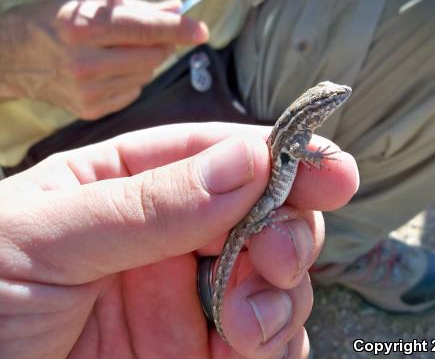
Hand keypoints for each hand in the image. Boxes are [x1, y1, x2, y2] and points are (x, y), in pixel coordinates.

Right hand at [0, 0, 207, 118]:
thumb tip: (176, 9)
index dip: (177, 29)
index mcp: (83, 28)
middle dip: (162, 42)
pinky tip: (109, 69)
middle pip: (152, 56)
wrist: (12, 58)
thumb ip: (137, 7)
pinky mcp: (91, 109)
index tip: (200, 29)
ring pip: (146, 75)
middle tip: (156, 33)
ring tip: (118, 50)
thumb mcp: (91, 3)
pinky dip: (131, 79)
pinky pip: (133, 92)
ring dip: (144, 60)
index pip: (143, 29)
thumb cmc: (53, 21)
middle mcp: (85, 62)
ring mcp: (88, 90)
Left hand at [0, 123, 358, 358]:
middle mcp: (166, 240)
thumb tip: (245, 162)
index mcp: (126, 187)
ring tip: (249, 320)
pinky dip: (278, 345)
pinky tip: (254, 349)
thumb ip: (146, 202)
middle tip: (279, 255)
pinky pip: (266, 345)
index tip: (332, 167)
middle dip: (287, 228)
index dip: (279, 155)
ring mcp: (186, 303)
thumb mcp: (41, 237)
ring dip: (283, 295)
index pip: (216, 155)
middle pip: (261, 214)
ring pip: (274, 280)